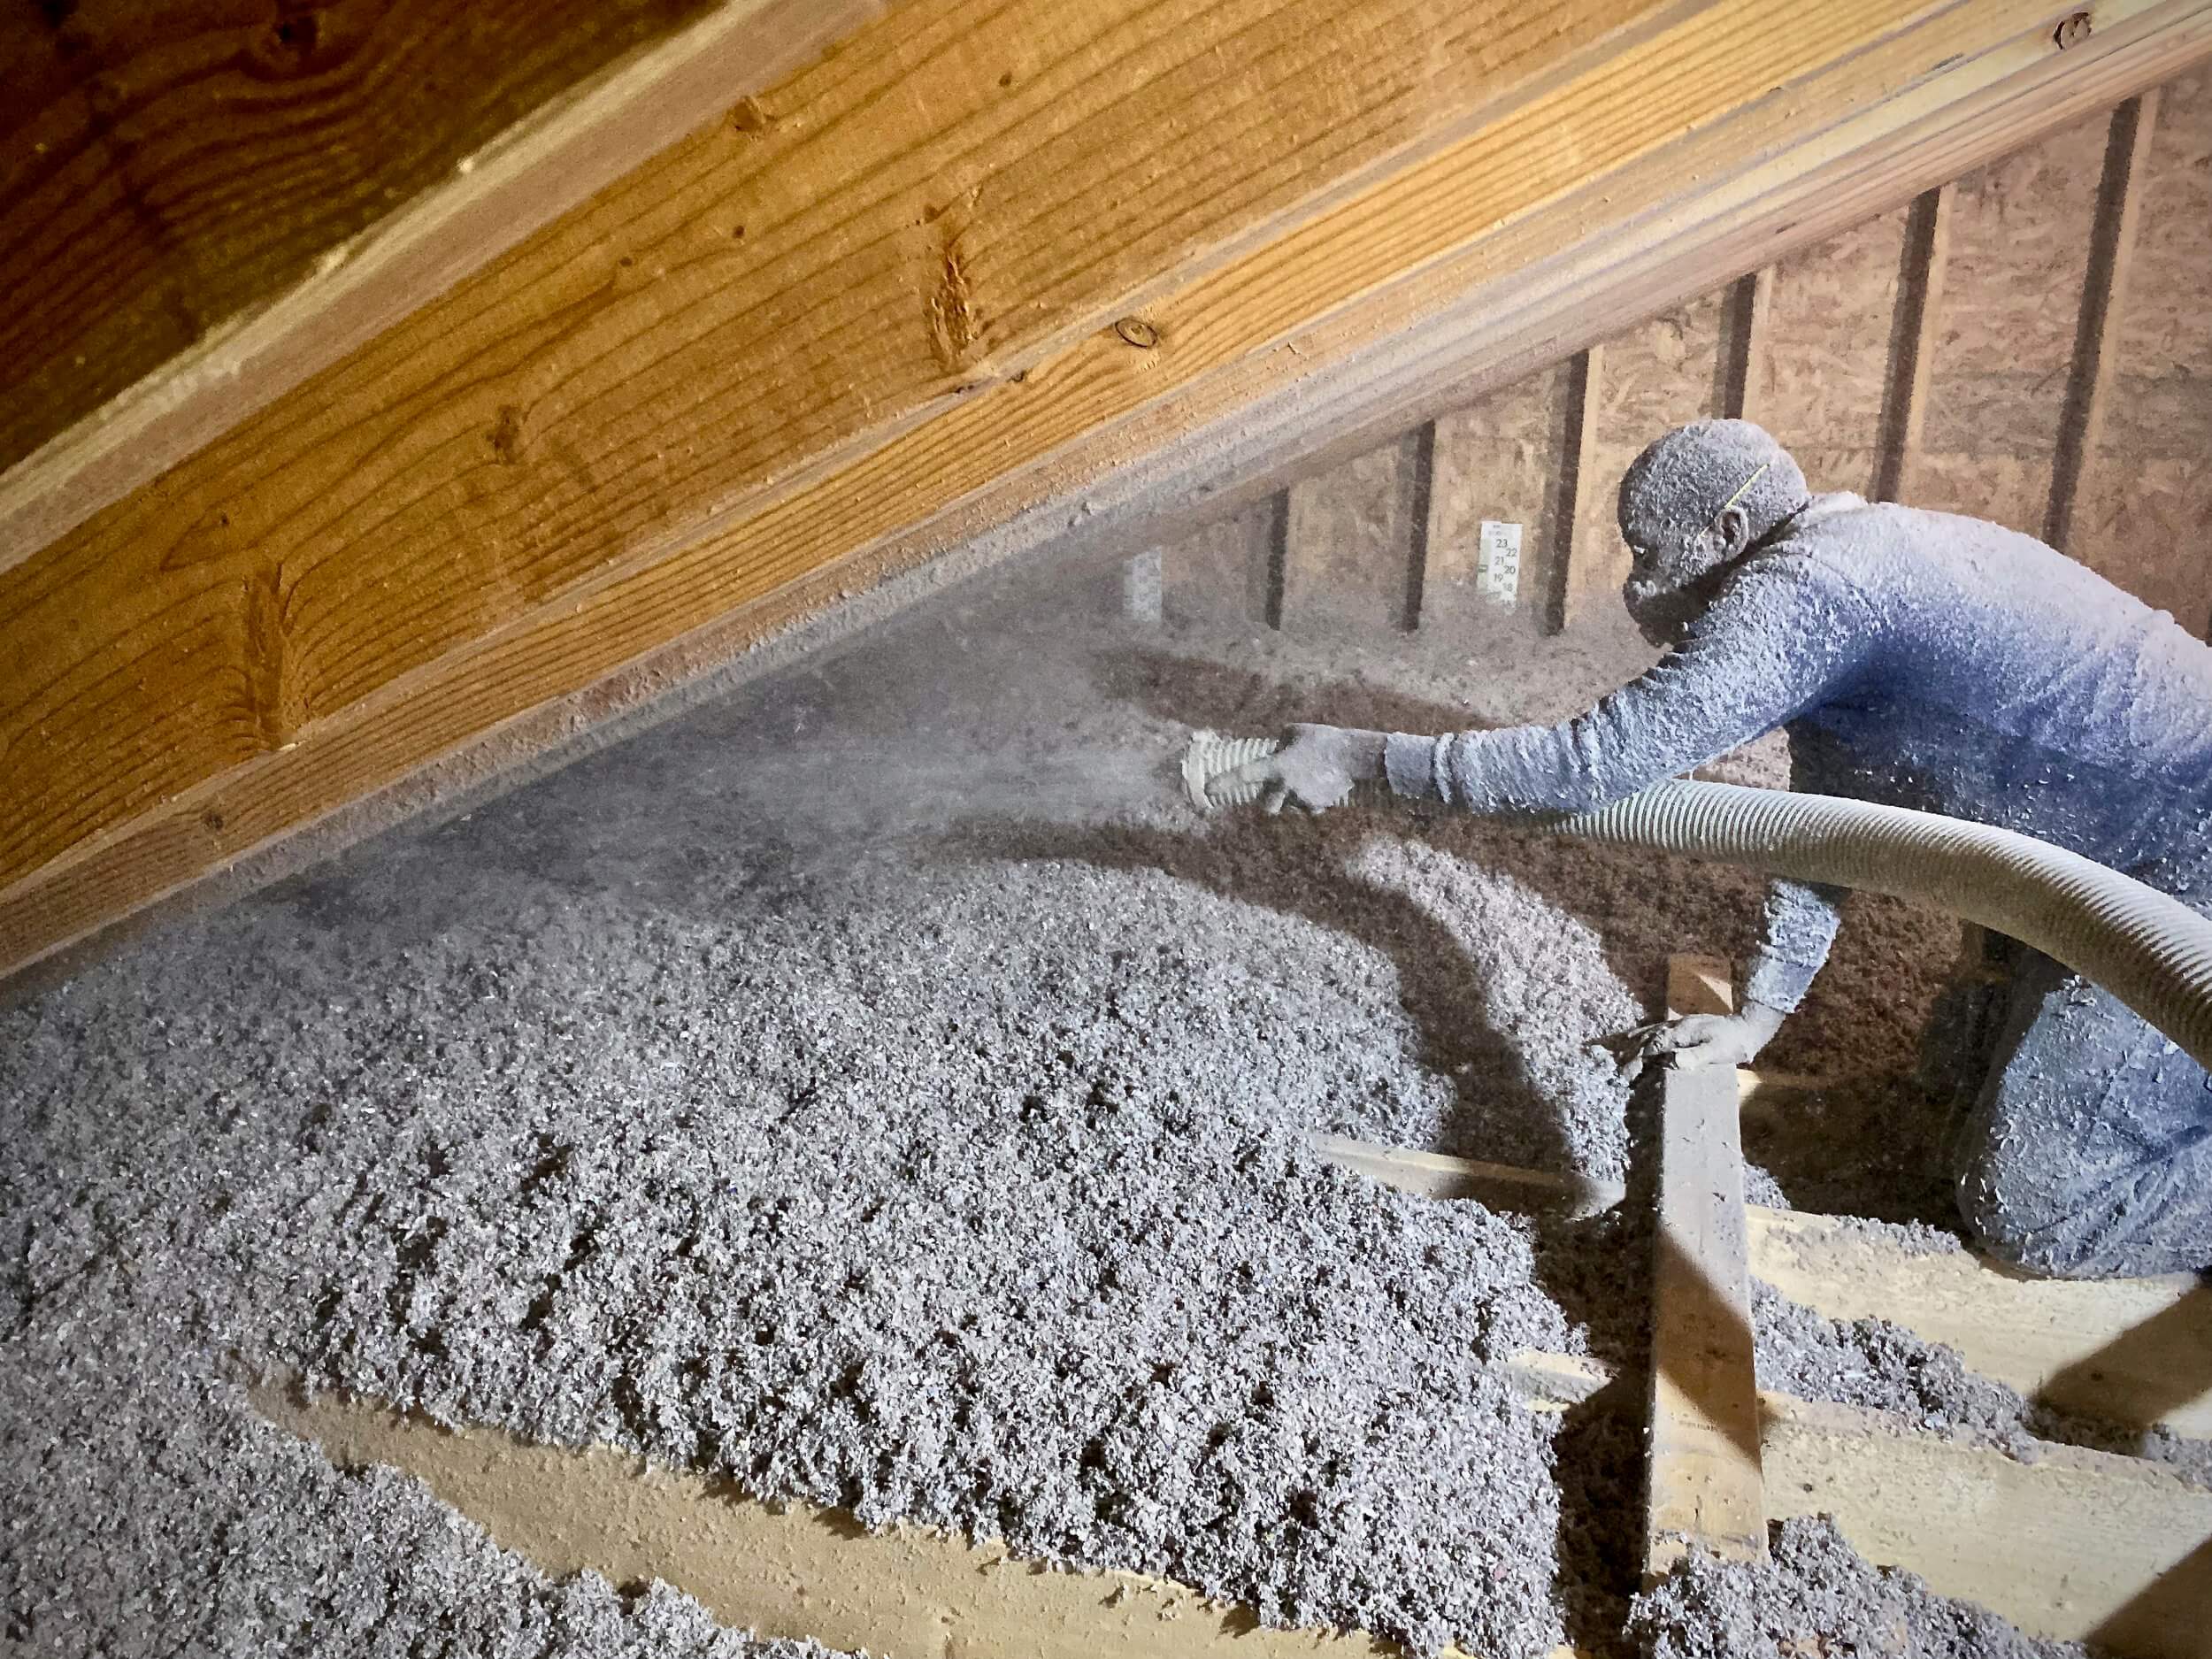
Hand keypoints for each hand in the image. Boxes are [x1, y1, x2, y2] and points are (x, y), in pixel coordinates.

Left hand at [1216, 723, 1386, 813]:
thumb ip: (1281, 741)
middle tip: (1279, 789)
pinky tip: (1322, 786)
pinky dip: (1312, 801)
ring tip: (1309, 781)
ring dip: (1293, 799)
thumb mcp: (1296, 731)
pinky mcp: (1317, 806)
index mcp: (1277, 766)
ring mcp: (1301, 799)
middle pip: (1267, 807)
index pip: (1245, 774)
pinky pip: (1309, 808)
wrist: (1353, 757)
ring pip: (1290, 806)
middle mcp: (1285, 787)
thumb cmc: (1324, 739)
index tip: (1209, 790)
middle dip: (1270, 802)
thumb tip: (1276, 747)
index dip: (1224, 782)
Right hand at [1616, 1001, 1784, 1080]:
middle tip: (1620, 1071)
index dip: (1638, 1061)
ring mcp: (1680, 1024)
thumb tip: (1671, 1061)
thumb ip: (1695, 1056)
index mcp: (1682, 1033)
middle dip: (1632, 1055)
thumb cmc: (1734, 1042)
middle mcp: (1676, 1026)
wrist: (1748, 1026)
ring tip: (1621, 1051)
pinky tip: (1641, 1038)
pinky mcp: (1684, 1026)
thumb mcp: (1717, 1051)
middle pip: (1648, 1040)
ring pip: (1651, 1032)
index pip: (1653, 1047)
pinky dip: (1645, 1035)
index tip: (1626, 1075)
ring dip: (1636, 1043)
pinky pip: (1658, 1030)